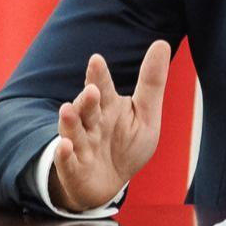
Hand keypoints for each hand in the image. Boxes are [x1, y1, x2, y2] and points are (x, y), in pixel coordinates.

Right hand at [48, 40, 171, 211]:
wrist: (110, 183)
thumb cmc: (127, 144)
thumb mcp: (145, 114)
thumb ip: (151, 81)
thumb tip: (162, 43)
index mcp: (108, 106)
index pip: (103, 87)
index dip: (99, 75)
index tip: (96, 60)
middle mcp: (90, 123)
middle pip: (86, 108)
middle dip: (87, 99)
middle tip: (91, 90)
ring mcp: (80, 146)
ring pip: (73, 131)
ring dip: (70, 121)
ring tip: (67, 109)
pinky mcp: (73, 169)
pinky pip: (66, 162)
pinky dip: (63, 154)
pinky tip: (64, 146)